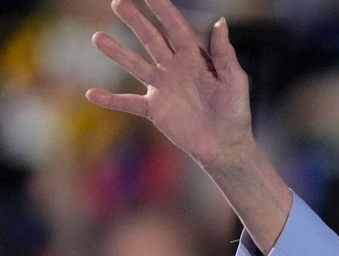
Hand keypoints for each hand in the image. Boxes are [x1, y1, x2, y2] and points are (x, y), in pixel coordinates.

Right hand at [86, 0, 252, 169]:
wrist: (226, 146)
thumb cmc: (235, 113)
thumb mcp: (234, 81)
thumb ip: (224, 54)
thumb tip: (220, 22)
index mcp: (195, 59)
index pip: (176, 29)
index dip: (163, 10)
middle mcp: (174, 69)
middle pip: (151, 39)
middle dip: (135, 21)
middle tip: (118, 2)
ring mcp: (162, 88)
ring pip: (135, 65)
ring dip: (117, 52)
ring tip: (97, 38)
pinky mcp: (154, 110)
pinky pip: (128, 102)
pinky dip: (111, 100)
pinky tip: (92, 93)